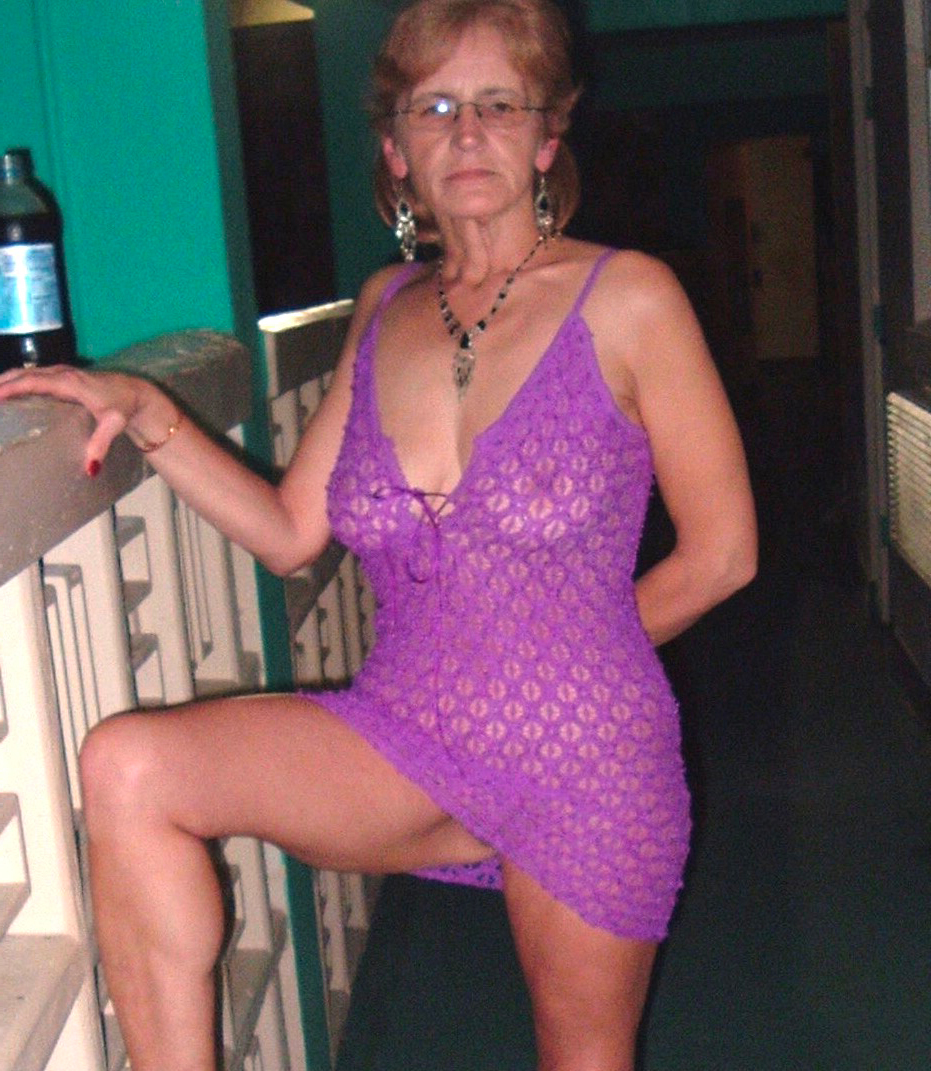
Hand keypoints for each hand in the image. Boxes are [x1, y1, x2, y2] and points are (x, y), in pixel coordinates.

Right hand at [0, 364, 158, 475]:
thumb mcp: (114, 425)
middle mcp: (63, 373)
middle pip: (25, 374)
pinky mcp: (64, 376)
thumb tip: (89, 467)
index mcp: (70, 383)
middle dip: (3, 383)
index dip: (12, 387)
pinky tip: (9, 389)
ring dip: (8, 380)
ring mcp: (63, 373)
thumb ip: (100, 444)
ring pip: (28, 372)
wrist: (136, 393)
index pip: (34, 382)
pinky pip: (36, 375)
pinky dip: (19, 380)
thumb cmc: (123, 407)